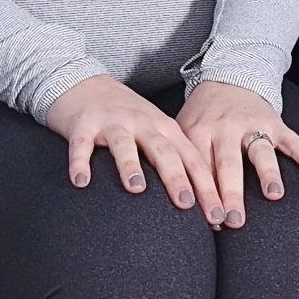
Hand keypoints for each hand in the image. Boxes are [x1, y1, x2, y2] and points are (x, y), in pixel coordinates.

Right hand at [44, 75, 223, 222]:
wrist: (84, 82)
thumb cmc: (125, 117)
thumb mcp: (154, 131)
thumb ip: (172, 159)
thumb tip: (195, 205)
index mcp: (164, 128)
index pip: (191, 159)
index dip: (207, 187)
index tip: (218, 216)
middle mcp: (142, 123)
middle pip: (164, 151)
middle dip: (177, 178)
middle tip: (187, 205)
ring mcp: (112, 122)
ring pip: (124, 144)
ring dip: (130, 165)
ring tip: (136, 189)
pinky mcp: (82, 124)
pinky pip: (81, 145)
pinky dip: (80, 162)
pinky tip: (80, 182)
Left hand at [176, 80, 298, 228]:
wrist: (227, 79)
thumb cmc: (203, 115)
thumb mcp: (184, 132)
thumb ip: (183, 162)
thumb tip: (184, 204)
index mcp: (200, 132)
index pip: (201, 167)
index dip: (205, 195)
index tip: (211, 220)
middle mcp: (227, 128)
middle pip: (229, 163)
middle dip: (232, 193)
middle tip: (234, 219)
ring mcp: (253, 125)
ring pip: (261, 150)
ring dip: (268, 173)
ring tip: (273, 194)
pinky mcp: (276, 123)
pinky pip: (293, 141)